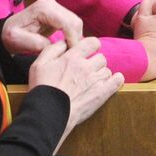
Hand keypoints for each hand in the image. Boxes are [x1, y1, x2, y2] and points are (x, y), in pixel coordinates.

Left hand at [0, 0, 82, 55]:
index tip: (73, 53)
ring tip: (69, 52)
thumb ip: (37, 43)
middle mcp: (51, 4)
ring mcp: (55, 7)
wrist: (7, 31)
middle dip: (76, 39)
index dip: (73, 39)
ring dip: (75, 38)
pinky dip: (72, 35)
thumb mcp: (18, 41)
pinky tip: (66, 46)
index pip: (68, 23)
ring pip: (76, 23)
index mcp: (43, 9)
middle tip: (72, 55)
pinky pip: (71, 24)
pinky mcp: (57, 13)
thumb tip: (56, 46)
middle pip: (75, 22)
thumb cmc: (11, 36)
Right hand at [29, 36, 122, 150]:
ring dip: (102, 74)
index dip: (92, 46)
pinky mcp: (101, 94)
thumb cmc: (41, 89)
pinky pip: (117, 81)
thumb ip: (53, 49)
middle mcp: (86, 66)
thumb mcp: (39, 64)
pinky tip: (112, 82)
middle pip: (101, 58)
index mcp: (72, 57)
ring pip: (107, 70)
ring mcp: (95, 80)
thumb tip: (64, 42)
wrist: (48, 113)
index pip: (92, 42)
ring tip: (93, 82)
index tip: (89, 52)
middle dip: (95, 63)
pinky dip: (116, 80)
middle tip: (87, 71)